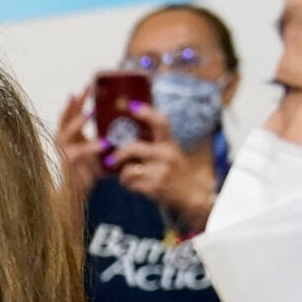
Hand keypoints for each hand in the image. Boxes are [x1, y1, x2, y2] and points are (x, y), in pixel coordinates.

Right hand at [54, 89, 102, 205]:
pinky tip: (103, 144)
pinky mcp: (67, 165)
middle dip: (74, 103)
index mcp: (71, 136)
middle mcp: (63, 142)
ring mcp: (63, 153)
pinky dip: (90, 148)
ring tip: (89, 113)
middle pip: (64, 117)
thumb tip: (129, 125)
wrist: (76, 196)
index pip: (72, 113)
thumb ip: (107, 138)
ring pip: (66, 133)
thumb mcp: (98, 152)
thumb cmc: (88, 173)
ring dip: (78, 122)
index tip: (89, 85)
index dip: (79, 99)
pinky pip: (78, 154)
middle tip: (84, 90)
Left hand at [107, 106, 216, 224]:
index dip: (147, 113)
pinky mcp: (155, 187)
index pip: (161, 122)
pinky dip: (128, 185)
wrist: (191, 194)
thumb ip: (153, 143)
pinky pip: (131, 183)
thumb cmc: (175, 171)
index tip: (133, 106)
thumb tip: (126, 133)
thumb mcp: (170, 153)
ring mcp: (161, 172)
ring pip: (129, 169)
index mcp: (169, 144)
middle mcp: (166, 155)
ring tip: (128, 177)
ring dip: (124, 174)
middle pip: (134, 147)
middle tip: (111, 160)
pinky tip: (134, 185)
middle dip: (119, 154)